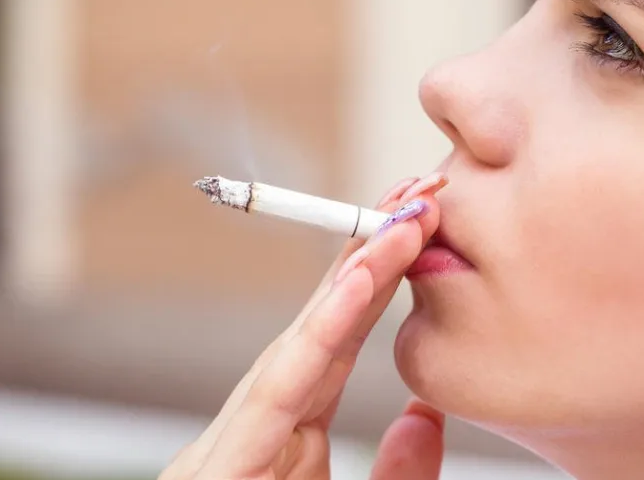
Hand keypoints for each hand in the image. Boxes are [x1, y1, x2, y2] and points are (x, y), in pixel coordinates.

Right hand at [160, 174, 447, 479]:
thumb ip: (398, 473)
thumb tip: (422, 414)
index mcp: (286, 439)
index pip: (338, 347)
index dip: (379, 282)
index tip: (419, 227)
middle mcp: (255, 430)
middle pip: (317, 329)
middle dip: (368, 256)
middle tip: (416, 193)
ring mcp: (230, 447)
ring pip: (299, 346)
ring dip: (355, 276)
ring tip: (401, 219)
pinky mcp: (222, 468)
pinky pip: (278, 390)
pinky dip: (321, 332)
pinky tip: (360, 280)